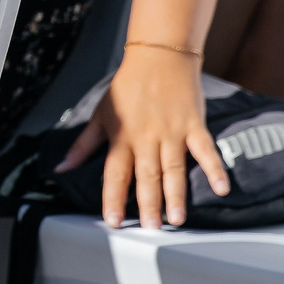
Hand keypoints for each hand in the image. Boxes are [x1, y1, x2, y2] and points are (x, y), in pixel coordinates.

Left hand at [60, 45, 230, 229]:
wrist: (159, 55)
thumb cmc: (128, 86)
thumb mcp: (101, 114)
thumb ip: (83, 145)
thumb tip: (62, 167)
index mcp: (122, 136)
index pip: (115, 172)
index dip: (113, 197)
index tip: (112, 220)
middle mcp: (147, 137)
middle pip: (147, 175)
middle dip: (148, 203)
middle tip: (150, 227)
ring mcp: (172, 131)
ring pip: (174, 168)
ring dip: (176, 195)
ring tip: (177, 219)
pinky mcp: (193, 124)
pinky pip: (205, 149)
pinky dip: (214, 168)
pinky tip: (221, 188)